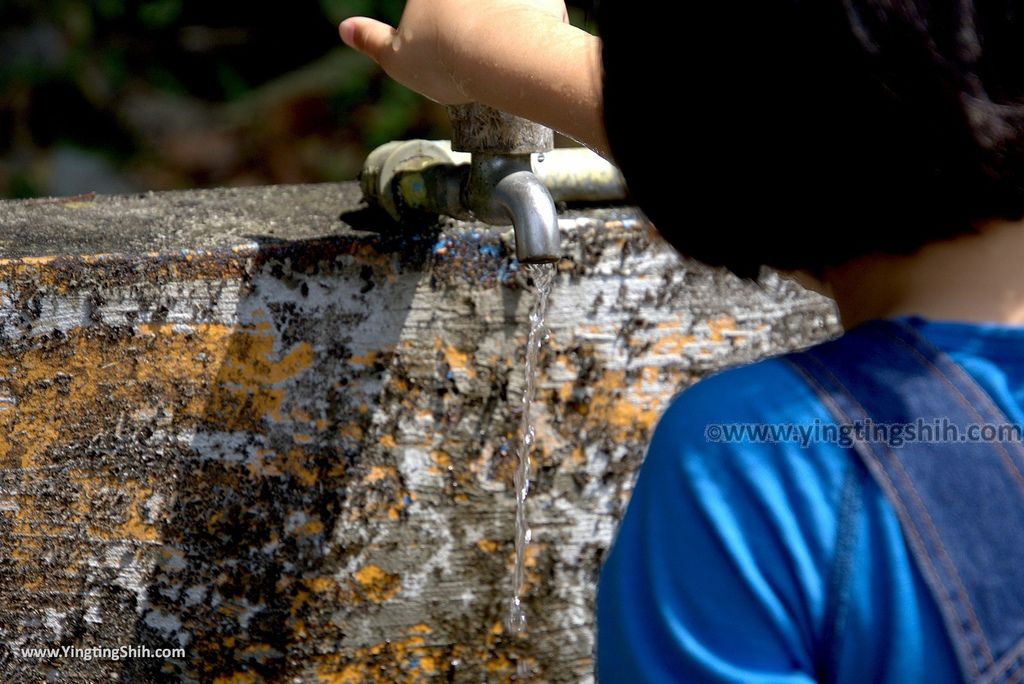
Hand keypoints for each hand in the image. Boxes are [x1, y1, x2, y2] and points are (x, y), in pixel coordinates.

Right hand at [339, 0, 568, 105]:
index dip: (432, 19)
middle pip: (469, 8)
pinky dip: (534, 27)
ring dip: (503, 23)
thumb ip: (371, 40)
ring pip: (503, 10)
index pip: (429, 5)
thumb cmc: (444, 58)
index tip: (439, 42)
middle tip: (466, 51)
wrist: (498, 56)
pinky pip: (539, 10)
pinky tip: (525, 53)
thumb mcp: (396, 57)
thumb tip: (346, 29)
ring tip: (498, 56)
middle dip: (470, 20)